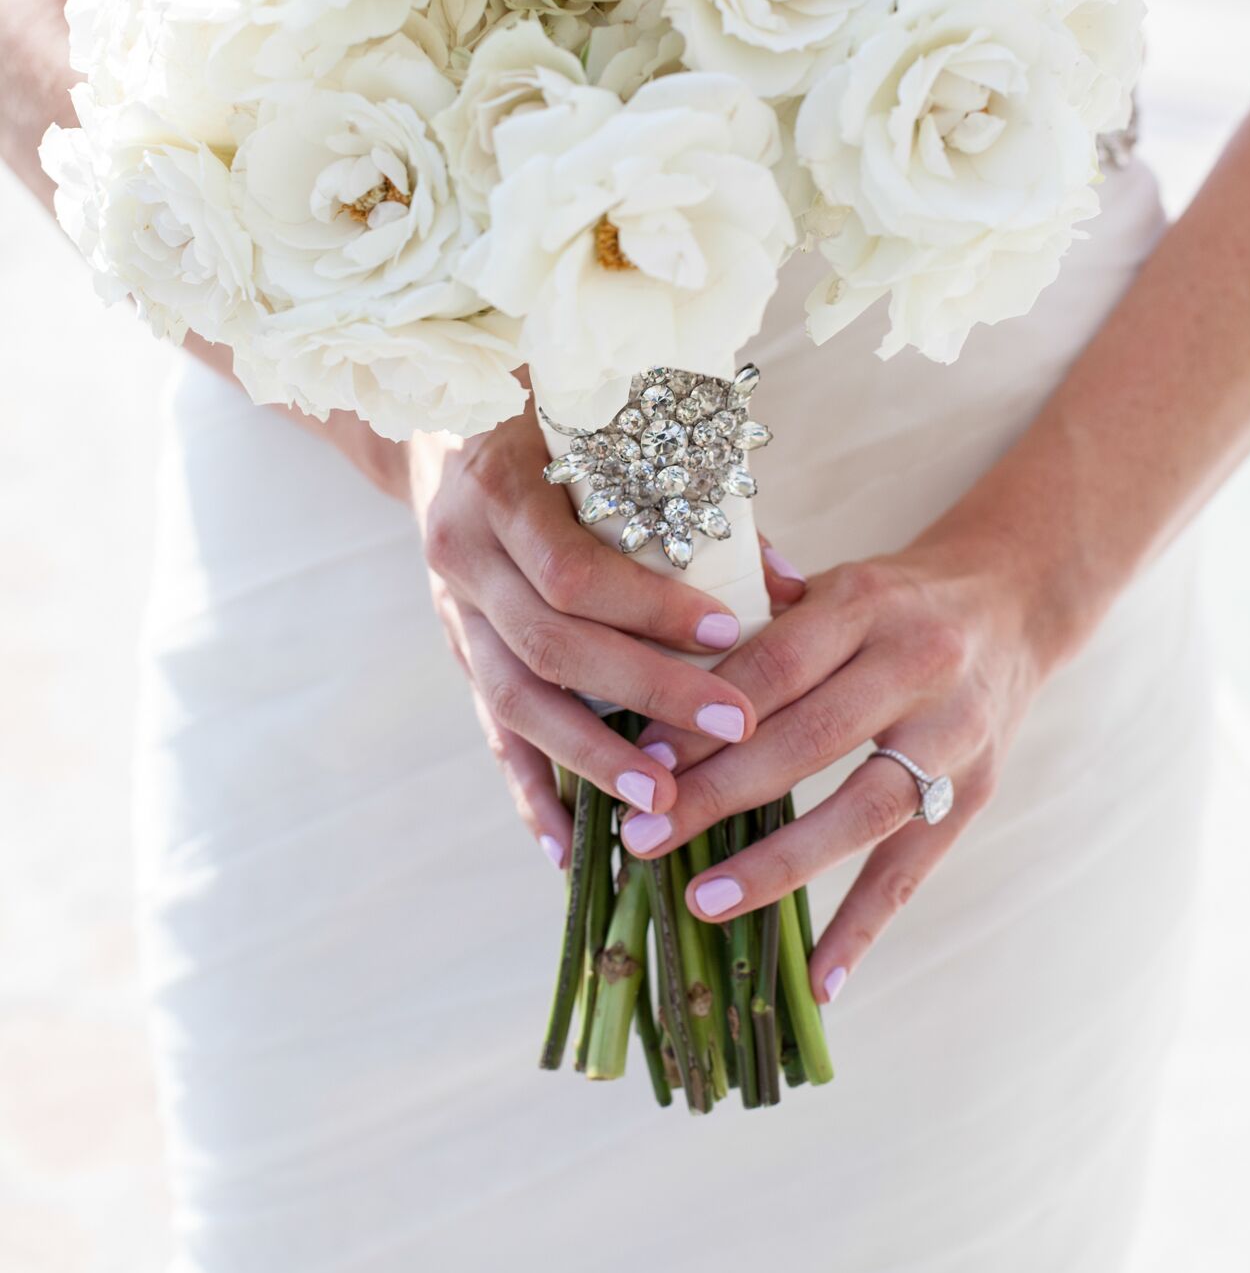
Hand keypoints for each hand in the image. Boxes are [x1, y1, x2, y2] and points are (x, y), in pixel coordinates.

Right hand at [408, 402, 805, 869]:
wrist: (437, 425)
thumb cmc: (546, 422)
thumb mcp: (605, 434)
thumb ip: (690, 504)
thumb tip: (789, 586)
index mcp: (499, 491)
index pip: (574, 571)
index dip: (650, 608)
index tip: (730, 631)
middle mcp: (464, 556)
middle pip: (552, 645)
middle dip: (647, 692)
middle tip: (731, 726)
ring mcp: (453, 611)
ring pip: (516, 700)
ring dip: (592, 759)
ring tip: (665, 800)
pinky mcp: (458, 652)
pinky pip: (491, 733)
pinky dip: (531, 793)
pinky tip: (572, 850)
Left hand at [620, 535, 1048, 1001]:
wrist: (1016, 600)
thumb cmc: (892, 600)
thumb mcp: (832, 583)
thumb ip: (757, 621)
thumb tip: (654, 678)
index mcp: (865, 602)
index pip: (775, 664)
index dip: (707, 717)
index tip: (640, 763)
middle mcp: (917, 664)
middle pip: (809, 739)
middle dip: (719, 793)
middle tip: (645, 838)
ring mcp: (954, 734)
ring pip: (862, 809)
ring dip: (778, 864)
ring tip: (704, 901)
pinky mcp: (977, 791)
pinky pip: (913, 868)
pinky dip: (863, 927)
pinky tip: (816, 981)